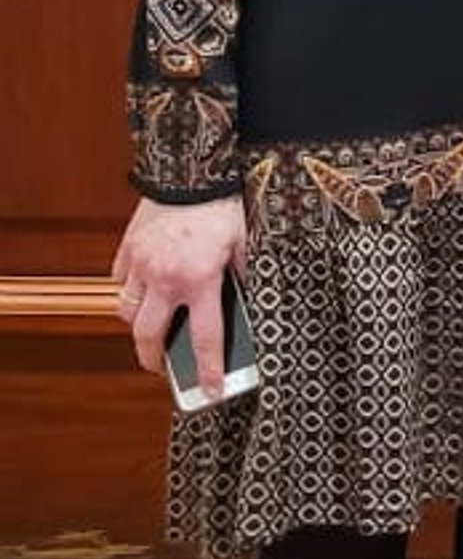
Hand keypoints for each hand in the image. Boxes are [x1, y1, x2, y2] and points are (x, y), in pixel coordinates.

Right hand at [112, 197, 246, 398]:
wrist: (188, 167)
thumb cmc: (220, 203)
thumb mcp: (245, 241)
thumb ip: (244, 273)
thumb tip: (247, 297)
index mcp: (199, 280)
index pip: (204, 338)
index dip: (209, 369)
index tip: (211, 391)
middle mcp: (165, 278)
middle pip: (148, 335)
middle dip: (152, 359)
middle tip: (159, 368)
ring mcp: (141, 263)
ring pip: (127, 310)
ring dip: (137, 325)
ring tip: (149, 330)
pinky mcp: (128, 247)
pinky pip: (119, 278)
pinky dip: (126, 289)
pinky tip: (138, 291)